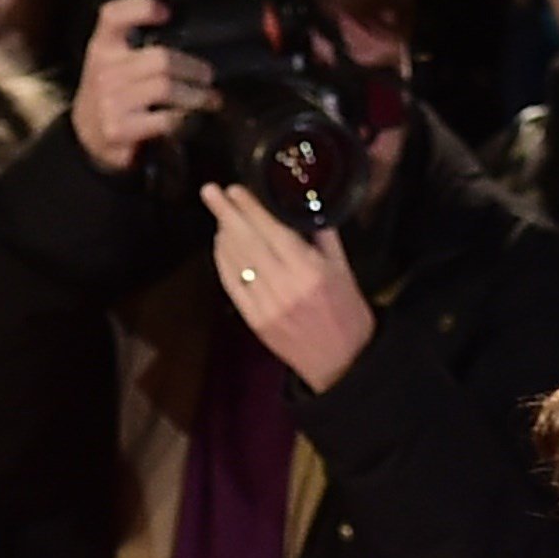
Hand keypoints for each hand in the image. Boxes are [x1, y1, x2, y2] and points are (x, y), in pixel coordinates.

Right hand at [73, 0, 216, 172]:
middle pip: (159, 59)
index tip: (166, 12)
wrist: (89, 135)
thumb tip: (183, 36)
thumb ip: (136, 46)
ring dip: (195, 95)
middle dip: (191, 68)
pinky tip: (190, 118)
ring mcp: (111, 100)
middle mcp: (104, 69)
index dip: (141, 8)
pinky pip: (165, 120)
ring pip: (165, 88)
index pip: (114, 16)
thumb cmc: (111, 93)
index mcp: (102, 45)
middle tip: (207, 75)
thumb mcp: (112, 61)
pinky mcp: (120, 128)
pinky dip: (184, 119)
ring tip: (209, 98)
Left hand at [204, 182, 378, 391]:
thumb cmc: (348, 317)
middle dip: (226, 213)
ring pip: (237, 261)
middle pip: (248, 242)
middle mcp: (286, 287)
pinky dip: (224, 262)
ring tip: (218, 216)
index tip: (235, 190)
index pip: (272, 231)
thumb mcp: (344, 272)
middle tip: (210, 192)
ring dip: (224, 235)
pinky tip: (221, 246)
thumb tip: (301, 207)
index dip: (250, 208)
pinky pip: (233, 285)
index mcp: (310, 272)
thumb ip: (323, 237)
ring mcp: (268, 306)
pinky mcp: (257, 321)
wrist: (344, 366)